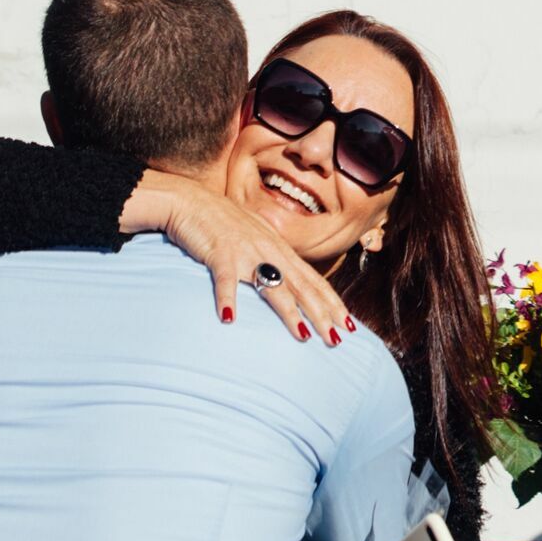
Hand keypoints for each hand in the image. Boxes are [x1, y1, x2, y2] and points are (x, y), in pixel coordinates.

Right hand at [128, 169, 352, 345]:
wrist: (193, 201)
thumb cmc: (223, 222)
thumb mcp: (256, 238)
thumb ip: (273, 257)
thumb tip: (288, 280)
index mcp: (280, 249)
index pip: (313, 280)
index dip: (332, 302)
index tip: (349, 324)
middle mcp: (269, 251)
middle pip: (302, 287)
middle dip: (322, 314)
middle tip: (337, 339)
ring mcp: (246, 252)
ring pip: (274, 286)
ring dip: (290, 312)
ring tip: (303, 336)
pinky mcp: (220, 254)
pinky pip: (225, 280)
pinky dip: (228, 299)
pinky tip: (229, 318)